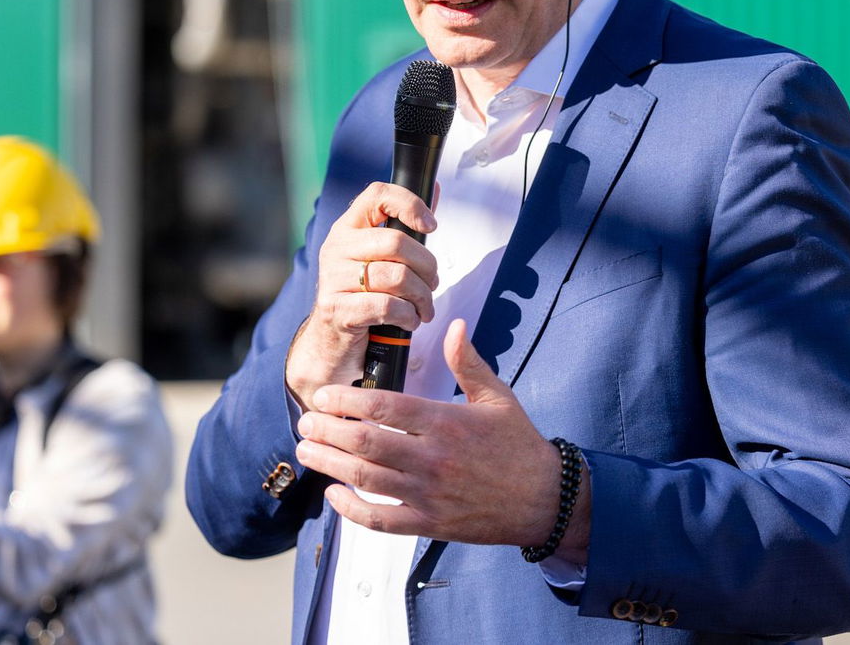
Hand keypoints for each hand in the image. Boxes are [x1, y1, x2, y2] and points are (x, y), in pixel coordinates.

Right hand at [285, 182, 440, 407]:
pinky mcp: (337, 310)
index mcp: (348, 228)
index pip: (377, 195)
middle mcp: (336, 247)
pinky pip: (387, 306)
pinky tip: (409, 320)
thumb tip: (434, 187)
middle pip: (396, 242)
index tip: (430, 225)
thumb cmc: (363, 297)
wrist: (331, 345)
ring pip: (396, 277)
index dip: (410, 204)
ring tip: (424, 308)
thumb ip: (406, 227)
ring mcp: (333, 279)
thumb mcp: (381, 260)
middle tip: (432, 284)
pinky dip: (408, 316)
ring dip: (422, 297)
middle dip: (426, 267)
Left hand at [294, 319, 590, 559]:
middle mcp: (434, 458)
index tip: (324, 395)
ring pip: (366, 478)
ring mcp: (429, 493)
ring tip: (306, 450)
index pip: (386, 407)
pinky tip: (334, 495)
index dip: (347, 400)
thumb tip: (453, 325)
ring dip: (329, 463)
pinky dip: (352, 510)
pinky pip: (381, 520)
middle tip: (305, 421)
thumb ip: (468, 361)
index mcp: (447, 422)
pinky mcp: (429, 522)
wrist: (544, 499)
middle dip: (327, 430)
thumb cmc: (519, 445)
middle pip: (366, 442)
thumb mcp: (497, 396)